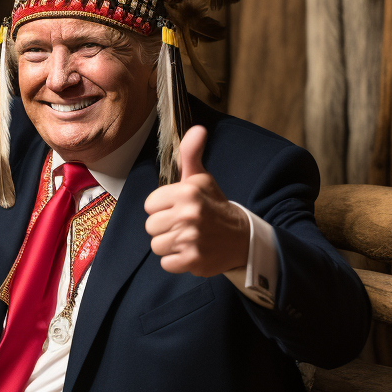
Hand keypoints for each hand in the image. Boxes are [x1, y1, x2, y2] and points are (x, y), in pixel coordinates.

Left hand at [143, 125, 249, 276]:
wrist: (242, 238)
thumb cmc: (214, 206)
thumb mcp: (202, 179)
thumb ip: (191, 155)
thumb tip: (197, 129)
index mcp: (187, 192)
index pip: (149, 205)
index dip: (161, 208)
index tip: (177, 208)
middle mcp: (189, 215)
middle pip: (151, 226)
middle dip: (164, 227)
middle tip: (183, 225)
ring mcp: (191, 239)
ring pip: (157, 245)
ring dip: (170, 244)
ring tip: (187, 238)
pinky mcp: (193, 260)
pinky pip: (166, 263)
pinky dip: (176, 260)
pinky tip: (190, 251)